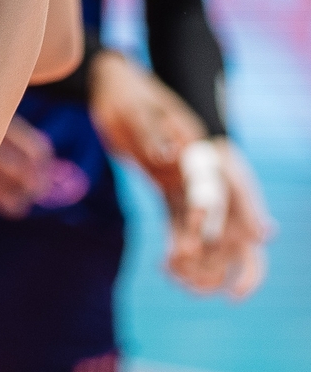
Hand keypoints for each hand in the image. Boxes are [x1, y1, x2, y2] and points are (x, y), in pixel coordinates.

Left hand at [88, 51, 270, 297]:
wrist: (111, 84)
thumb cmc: (128, 92)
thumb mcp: (137, 109)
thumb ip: (153, 132)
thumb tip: (166, 156)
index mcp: (203, 147)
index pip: (235, 183)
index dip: (252, 211)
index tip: (262, 236)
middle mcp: (200, 167)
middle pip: (229, 212)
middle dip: (229, 250)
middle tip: (223, 287)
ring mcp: (184, 177)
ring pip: (203, 224)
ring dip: (199, 254)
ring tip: (184, 280)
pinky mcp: (165, 184)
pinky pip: (177, 219)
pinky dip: (176, 242)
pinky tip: (168, 266)